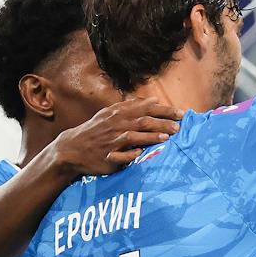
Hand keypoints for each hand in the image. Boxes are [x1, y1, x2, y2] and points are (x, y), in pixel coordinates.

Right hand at [51, 98, 181, 177]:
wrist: (73, 148)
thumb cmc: (96, 130)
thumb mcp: (111, 113)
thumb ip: (132, 106)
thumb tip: (154, 100)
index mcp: (119, 113)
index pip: (146, 109)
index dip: (164, 110)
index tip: (182, 113)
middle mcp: (116, 125)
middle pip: (143, 121)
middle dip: (162, 123)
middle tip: (179, 127)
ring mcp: (112, 141)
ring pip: (133, 136)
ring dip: (150, 136)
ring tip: (166, 137)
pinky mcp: (108, 157)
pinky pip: (120, 155)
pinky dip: (130, 154)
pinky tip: (140, 153)